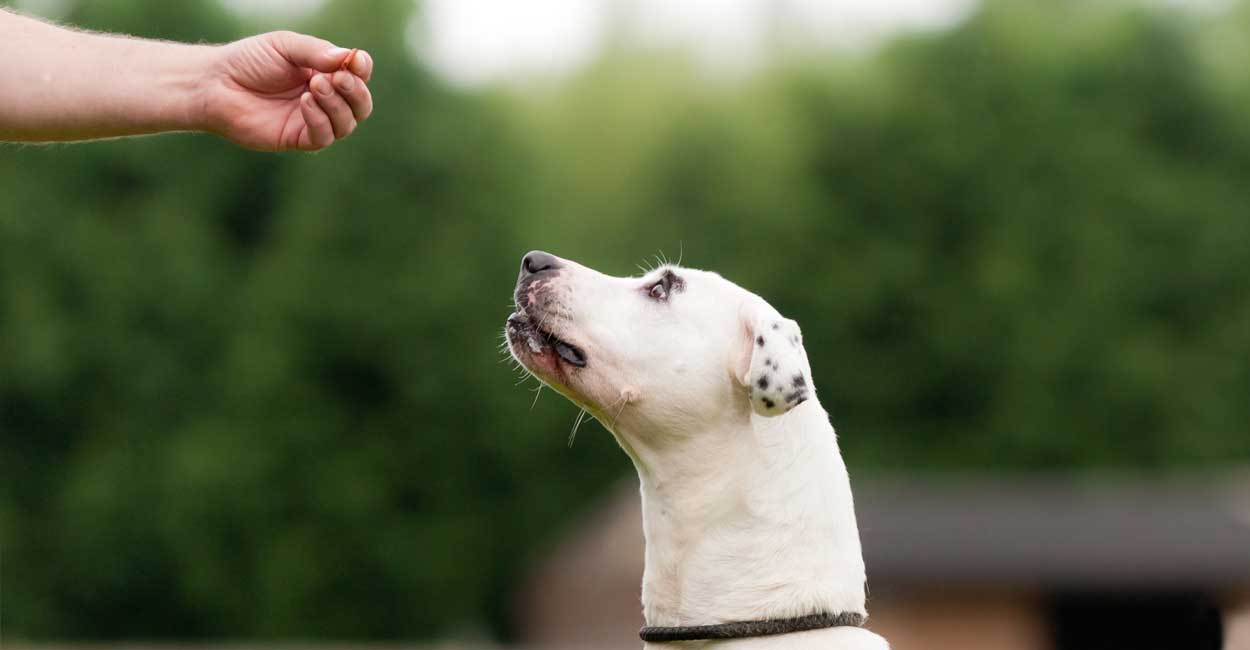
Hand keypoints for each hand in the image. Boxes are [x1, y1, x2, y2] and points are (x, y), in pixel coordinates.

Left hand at [201, 31, 373, 151]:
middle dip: (355, 91)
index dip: (362, 69)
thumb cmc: (248, 61)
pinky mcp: (297, 139)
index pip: (358, 76)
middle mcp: (324, 100)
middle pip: (360, 104)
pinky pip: (323, 137)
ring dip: (337, 104)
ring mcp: (312, 121)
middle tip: (338, 77)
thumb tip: (348, 58)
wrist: (216, 84)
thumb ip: (316, 51)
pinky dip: (320, 119)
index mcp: (325, 74)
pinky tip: (305, 102)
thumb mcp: (285, 46)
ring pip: (346, 123)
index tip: (356, 60)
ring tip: (314, 87)